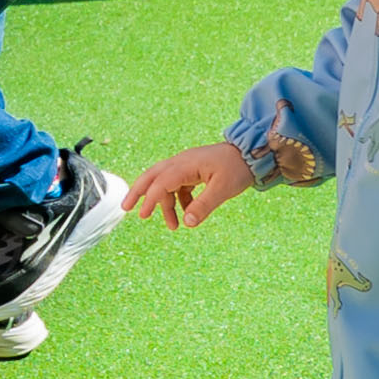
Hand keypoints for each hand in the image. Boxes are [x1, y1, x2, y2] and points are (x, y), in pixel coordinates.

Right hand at [132, 140, 261, 229]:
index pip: (161, 183)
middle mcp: (181, 162)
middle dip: (138, 192)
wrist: (251, 153)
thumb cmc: (238, 168)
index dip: (150, 199)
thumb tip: (188, 223)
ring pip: (165, 182)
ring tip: (172, 226)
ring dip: (164, 203)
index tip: (143, 215)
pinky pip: (178, 185)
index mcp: (186, 165)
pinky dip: (178, 200)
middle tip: (126, 208)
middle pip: (152, 176)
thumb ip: (204, 206)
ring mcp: (186, 165)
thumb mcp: (223, 189)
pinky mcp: (193, 170)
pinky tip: (187, 213)